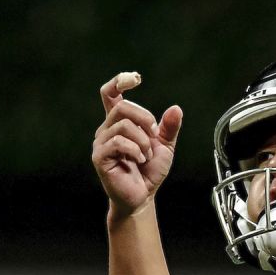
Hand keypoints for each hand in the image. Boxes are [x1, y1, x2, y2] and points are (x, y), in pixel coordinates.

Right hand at [91, 72, 182, 216]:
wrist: (142, 195)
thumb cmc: (149, 171)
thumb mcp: (165, 146)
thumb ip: (169, 128)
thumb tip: (176, 109)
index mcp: (120, 123)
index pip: (110, 94)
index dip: (119, 81)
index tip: (135, 78)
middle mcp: (107, 129)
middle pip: (123, 107)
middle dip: (145, 119)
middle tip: (154, 136)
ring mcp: (102, 142)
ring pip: (123, 125)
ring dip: (143, 140)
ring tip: (146, 154)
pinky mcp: (100, 156)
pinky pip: (118, 142)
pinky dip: (135, 150)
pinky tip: (140, 159)